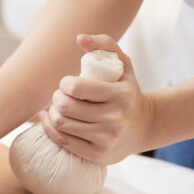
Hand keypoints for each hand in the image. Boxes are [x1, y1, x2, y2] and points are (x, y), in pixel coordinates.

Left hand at [38, 34, 155, 164]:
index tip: (66, 83)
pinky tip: (48, 119)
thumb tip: (79, 38)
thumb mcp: (124, 65)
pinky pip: (63, 141)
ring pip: (61, 124)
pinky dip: (49, 129)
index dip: (64, 84)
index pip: (77, 88)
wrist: (145, 127)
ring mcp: (106, 139)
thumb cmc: (129, 92)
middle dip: (56, 98)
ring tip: (57, 107)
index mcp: (121, 95)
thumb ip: (105, 45)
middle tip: (59, 96)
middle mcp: (115, 119)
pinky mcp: (97, 155)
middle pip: (65, 107)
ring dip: (52, 113)